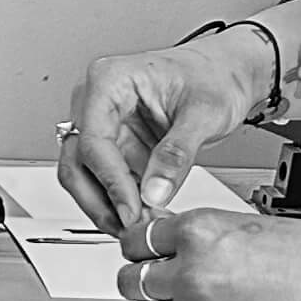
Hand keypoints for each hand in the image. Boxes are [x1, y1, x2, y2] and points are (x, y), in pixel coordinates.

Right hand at [58, 30, 269, 230]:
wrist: (225, 73)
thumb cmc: (213, 75)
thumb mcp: (204, 112)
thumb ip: (177, 153)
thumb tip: (154, 192)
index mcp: (109, 81)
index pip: (94, 140)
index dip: (111, 182)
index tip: (131, 211)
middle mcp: (96, 102)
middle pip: (75, 161)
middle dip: (99, 200)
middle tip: (129, 226)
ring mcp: (103, 125)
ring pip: (84, 175)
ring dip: (107, 204)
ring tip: (139, 225)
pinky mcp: (116, 145)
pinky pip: (107, 179)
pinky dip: (122, 201)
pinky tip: (145, 215)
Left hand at [115, 211, 300, 300]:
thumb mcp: (249, 223)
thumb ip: (203, 234)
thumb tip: (171, 242)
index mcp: (200, 232)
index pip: (136, 240)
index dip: (138, 246)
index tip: (141, 251)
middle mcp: (194, 273)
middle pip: (131, 281)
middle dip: (139, 278)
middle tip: (151, 279)